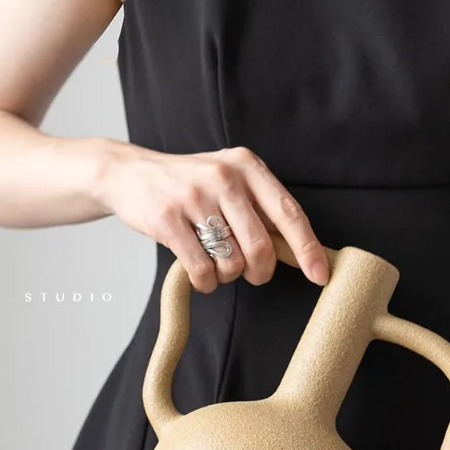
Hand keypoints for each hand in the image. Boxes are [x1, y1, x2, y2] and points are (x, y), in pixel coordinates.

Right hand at [93, 141, 329, 292]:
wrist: (129, 173)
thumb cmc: (190, 186)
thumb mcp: (229, 181)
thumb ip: (261, 209)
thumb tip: (302, 252)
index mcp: (247, 166)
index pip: (289, 213)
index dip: (308, 249)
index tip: (321, 276)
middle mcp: (224, 177)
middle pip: (261, 247)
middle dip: (259, 272)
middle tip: (251, 274)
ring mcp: (194, 197)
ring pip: (231, 262)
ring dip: (226, 276)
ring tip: (214, 261)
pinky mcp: (168, 219)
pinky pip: (202, 270)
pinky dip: (205, 282)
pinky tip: (199, 274)